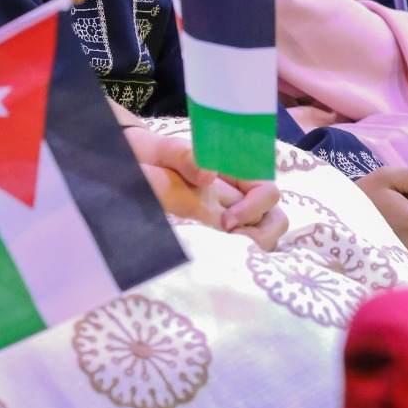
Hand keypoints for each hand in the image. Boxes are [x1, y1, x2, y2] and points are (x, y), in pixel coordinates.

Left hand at [122, 126, 285, 247]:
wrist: (133, 166)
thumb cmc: (152, 154)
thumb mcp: (163, 150)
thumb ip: (183, 156)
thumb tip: (208, 174)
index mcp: (233, 172)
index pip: (267, 191)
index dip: (255, 209)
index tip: (226, 222)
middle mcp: (236, 195)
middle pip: (274, 218)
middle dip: (260, 234)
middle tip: (226, 239)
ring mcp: (227, 215)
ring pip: (261, 236)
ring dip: (251, 247)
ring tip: (221, 251)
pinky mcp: (213, 233)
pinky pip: (238, 248)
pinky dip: (235, 255)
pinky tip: (212, 257)